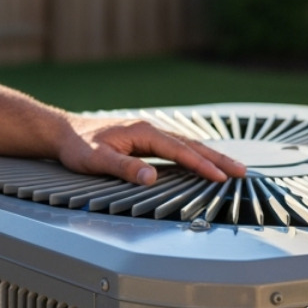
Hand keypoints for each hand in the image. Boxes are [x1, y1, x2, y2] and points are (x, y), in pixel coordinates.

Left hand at [58, 115, 245, 185]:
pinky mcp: (146, 140)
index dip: (201, 165)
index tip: (222, 177)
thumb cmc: (78, 147)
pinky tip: (203, 161)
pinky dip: (195, 154)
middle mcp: (150, 129)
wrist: (65, 132)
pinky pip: (177, 147)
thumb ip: (124, 168)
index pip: (179, 150)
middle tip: (243, 172)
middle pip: (190, 144)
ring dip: (209, 156)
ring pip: (186, 144)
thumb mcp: (96, 160)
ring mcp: (149, 134)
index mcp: (143, 132)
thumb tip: (151, 177)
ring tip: (232, 168)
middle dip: (217, 158)